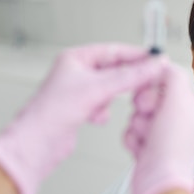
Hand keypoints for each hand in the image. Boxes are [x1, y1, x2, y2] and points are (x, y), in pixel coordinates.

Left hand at [0, 43, 163, 193]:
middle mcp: (76, 72)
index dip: (136, 55)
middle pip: (113, 70)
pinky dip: (102, 112)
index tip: (156, 59)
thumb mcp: (97, 88)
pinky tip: (94, 118)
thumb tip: (152, 66)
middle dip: (126, 79)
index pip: (114, 50)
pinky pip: (103, 105)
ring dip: (111, 98)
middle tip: (147, 81)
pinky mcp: (81, 109)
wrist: (38, 143)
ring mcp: (78, 92)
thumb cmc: (52, 112)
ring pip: (110, 89)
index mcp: (75, 58)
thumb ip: (129, 76)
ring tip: (105, 104)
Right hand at [125, 62, 193, 193]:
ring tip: (146, 138)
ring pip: (137, 115)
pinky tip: (140, 149)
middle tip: (147, 115)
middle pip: (149, 98)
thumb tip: (164, 64)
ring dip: (136, 125)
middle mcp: (178, 121)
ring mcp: (163, 136)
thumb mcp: (177, 101)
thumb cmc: (171, 148)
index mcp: (189, 108)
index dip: (151, 86)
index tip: (148, 95)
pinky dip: (132, 139)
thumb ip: (172, 76)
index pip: (165, 83)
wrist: (159, 184)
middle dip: (142, 107)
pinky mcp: (148, 149)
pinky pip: (132, 132)